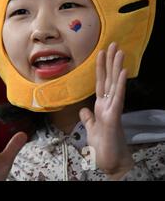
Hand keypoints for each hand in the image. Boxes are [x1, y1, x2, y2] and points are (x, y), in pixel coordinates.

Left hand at [79, 42, 133, 179]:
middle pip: (109, 79)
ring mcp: (112, 109)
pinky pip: (117, 97)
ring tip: (119, 51)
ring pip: (114, 84)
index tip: (101, 52)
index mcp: (102, 105)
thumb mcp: (91, 129)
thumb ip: (88, 119)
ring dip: (116, 67)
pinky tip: (122, 72)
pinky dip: (119, 84)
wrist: (110, 162)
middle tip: (113, 44)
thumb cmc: (103, 146)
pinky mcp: (114, 116)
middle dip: (110, 61)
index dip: (100, 67)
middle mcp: (108, 104)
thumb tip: (84, 109)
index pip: (100, 82)